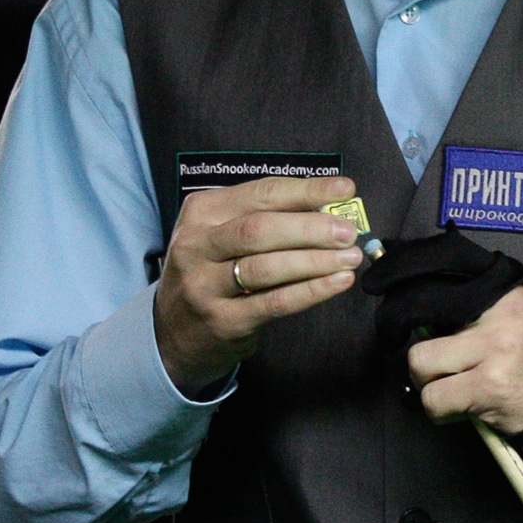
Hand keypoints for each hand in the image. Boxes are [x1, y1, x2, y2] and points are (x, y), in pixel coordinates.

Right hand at [154, 175, 363, 397]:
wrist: (171, 333)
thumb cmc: (210, 272)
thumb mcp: (221, 234)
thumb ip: (266, 217)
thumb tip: (329, 206)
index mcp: (202, 212)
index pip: (261, 193)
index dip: (306, 190)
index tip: (344, 189)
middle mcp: (197, 245)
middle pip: (260, 229)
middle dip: (311, 228)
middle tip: (348, 232)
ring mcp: (205, 285)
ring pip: (267, 267)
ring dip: (316, 261)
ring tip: (350, 257)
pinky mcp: (222, 321)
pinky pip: (274, 302)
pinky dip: (311, 291)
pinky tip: (338, 282)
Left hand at [405, 286, 522, 433]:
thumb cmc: (518, 357)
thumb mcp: (501, 318)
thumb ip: (465, 310)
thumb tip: (414, 322)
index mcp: (502, 295)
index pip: (438, 295)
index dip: (422, 318)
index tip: (425, 332)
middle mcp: (500, 318)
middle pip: (422, 338)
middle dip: (423, 364)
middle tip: (442, 371)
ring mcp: (496, 352)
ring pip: (421, 368)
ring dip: (431, 389)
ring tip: (453, 390)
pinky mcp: (490, 387)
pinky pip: (436, 401)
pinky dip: (442, 411)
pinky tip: (464, 407)